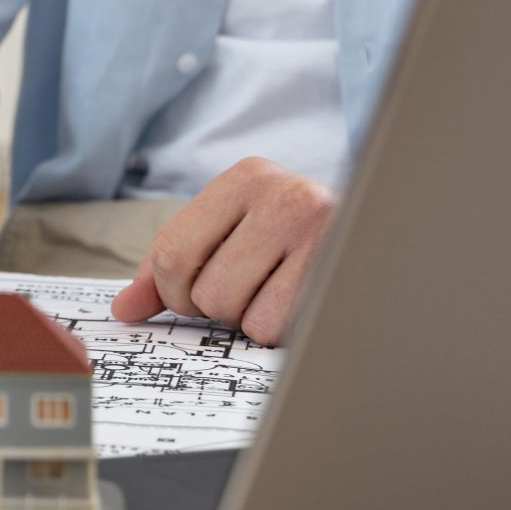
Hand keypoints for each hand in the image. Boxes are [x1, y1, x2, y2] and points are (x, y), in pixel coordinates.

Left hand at [109, 158, 337, 345]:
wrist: (388, 233)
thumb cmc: (294, 243)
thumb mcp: (232, 233)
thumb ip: (171, 267)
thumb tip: (123, 308)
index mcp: (246, 178)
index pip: (171, 250)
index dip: (171, 292)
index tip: (189, 297)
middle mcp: (283, 195)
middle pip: (203, 291)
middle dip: (217, 308)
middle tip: (250, 290)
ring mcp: (320, 233)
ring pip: (239, 314)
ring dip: (252, 319)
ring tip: (282, 291)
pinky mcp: (342, 274)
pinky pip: (278, 330)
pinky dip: (282, 331)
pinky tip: (304, 303)